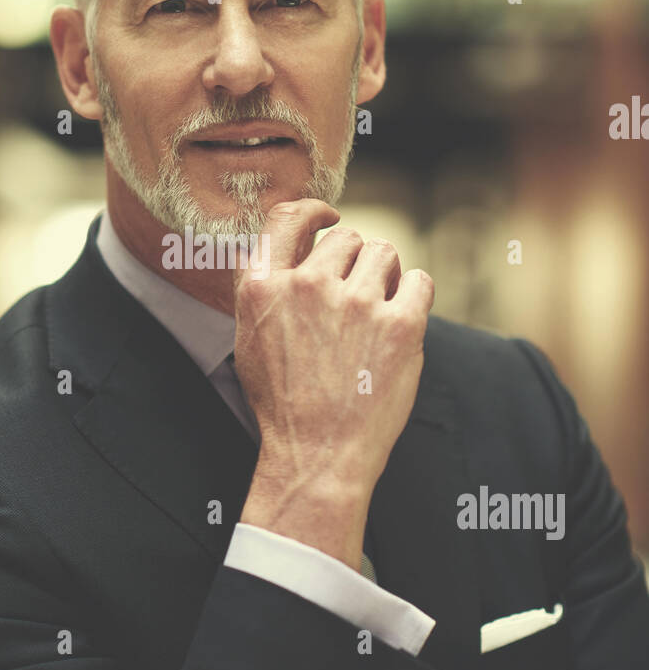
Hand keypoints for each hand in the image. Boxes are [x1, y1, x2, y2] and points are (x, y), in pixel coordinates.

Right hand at [235, 199, 433, 572]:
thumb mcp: (249, 340)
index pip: (288, 218)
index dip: (314, 212)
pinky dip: (414, 297)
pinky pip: (419, 281)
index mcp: (263, 287)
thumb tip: (285, 246)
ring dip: (385, 278)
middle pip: (347, 238)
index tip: (329, 218)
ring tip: (376, 318)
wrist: (318, 456)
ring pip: (385, 254)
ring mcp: (355, 302)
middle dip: (355, 263)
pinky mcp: (400, 323)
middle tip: (355, 303)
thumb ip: (263, 289)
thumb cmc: (284, 404)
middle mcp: (306, 285)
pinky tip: (401, 324)